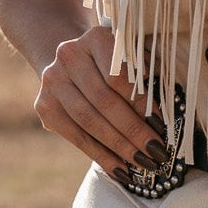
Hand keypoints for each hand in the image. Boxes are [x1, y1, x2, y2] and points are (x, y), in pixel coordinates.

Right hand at [33, 24, 172, 180]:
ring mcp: (52, 81)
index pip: (119, 77)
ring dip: (118, 147)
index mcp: (95, 38)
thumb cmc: (115, 64)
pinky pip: (75, 137)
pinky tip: (120, 169)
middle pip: (103, 100)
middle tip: (156, 153)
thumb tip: (161, 119)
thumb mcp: (132, 61)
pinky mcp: (44, 105)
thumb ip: (144, 80)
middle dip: (133, 131)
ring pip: (88, 121)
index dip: (141, 103)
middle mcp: (68, 55)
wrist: (73, 61)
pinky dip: (100, 156)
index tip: (162, 125)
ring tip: (142, 164)